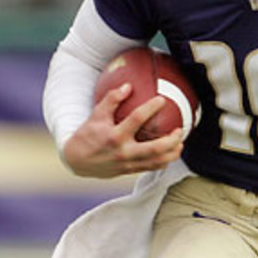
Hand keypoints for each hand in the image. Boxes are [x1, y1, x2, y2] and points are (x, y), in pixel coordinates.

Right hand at [60, 85, 184, 177]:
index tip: (162, 99)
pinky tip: (170, 153)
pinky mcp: (131, 171)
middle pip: (155, 148)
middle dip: (171, 140)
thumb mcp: (96, 115)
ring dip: (172, 154)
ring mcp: (128, 164)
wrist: (77, 161)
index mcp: (114, 136)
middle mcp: (123, 152)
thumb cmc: (88, 134)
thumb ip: (111, 99)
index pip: (136, 119)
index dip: (150, 108)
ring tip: (180, 144)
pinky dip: (164, 161)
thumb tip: (129, 86)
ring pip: (157, 162)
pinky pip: (152, 168)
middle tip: (179, 130)